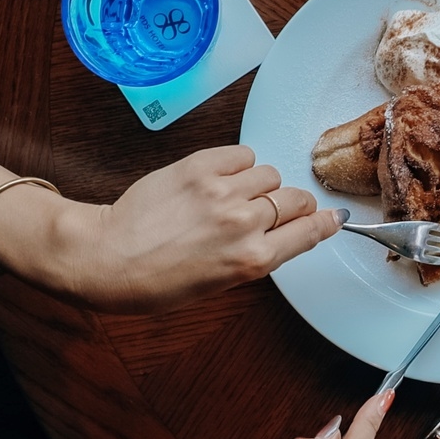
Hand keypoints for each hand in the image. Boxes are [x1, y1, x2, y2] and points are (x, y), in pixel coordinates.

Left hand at [0, 145, 346, 313]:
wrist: (107, 258)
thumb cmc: (158, 282)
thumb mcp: (222, 283)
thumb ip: (259, 255)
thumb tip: (288, 232)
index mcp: (254, 260)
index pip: (310, 231)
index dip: (324, 223)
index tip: (332, 218)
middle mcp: (245, 223)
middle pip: (297, 199)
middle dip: (293, 205)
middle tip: (274, 209)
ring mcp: (223, 192)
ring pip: (270, 175)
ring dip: (261, 184)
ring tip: (236, 195)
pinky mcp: (201, 167)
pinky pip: (243, 155)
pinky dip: (240, 165)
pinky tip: (221, 179)